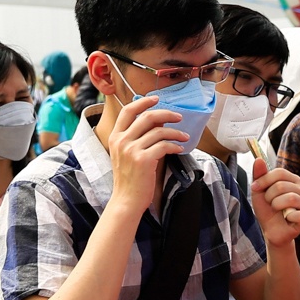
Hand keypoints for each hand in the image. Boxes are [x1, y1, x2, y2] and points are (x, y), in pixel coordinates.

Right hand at [106, 95, 186, 214]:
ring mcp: (131, 150)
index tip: (156, 99)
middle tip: (179, 117)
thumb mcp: (125, 154)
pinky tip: (180, 148)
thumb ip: (135, 138)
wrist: (126, 200)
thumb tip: (157, 123)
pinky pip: (164, 145)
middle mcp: (121, 141)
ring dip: (175, 132)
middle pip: (147, 117)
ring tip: (184, 136)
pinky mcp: (143, 159)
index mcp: (115, 137)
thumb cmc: (129, 179)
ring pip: (159, 131)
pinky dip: (175, 145)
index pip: (127, 111)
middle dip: (166, 114)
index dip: (143, 102)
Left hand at [249, 158, 299, 246]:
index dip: (265, 180)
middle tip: (269, 203)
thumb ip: (259, 175)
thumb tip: (258, 159)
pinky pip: (298, 214)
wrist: (271, 230)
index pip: (280, 172)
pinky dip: (288, 217)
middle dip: (269, 196)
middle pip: (282, 185)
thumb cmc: (267, 210)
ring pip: (290, 198)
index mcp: (293, 181)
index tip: (255, 187)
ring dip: (276, 205)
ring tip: (276, 210)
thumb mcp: (259, 191)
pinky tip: (287, 219)